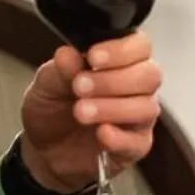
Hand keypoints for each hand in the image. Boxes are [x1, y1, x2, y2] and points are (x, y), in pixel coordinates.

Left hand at [18, 32, 162, 192]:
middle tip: (79, 87)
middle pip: (150, 76)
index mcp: (121, 61)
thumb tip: (67, 54)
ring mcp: (138, 118)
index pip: (140, 46)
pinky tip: (101, 133)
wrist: (44, 149)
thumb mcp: (47, 84)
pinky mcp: (134, 147)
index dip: (121, 50)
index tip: (93, 57)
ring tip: (80, 112)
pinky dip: (120, 137)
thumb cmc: (53, 107)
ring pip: (146, 107)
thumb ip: (60, 69)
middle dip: (113, 80)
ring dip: (112, 108)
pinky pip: (138, 142)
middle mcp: (136, 87)